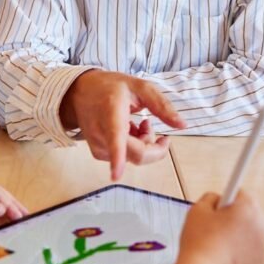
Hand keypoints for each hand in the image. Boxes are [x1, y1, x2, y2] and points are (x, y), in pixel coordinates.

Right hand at [60, 69, 185, 180]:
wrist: (80, 92)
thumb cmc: (110, 87)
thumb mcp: (139, 87)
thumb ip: (162, 105)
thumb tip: (183, 126)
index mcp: (111, 113)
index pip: (115, 139)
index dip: (117, 159)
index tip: (116, 176)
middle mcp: (101, 133)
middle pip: (136, 154)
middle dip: (153, 143)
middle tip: (149, 123)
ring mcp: (98, 146)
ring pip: (133, 157)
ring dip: (142, 142)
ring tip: (135, 122)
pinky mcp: (98, 154)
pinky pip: (125, 158)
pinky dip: (132, 146)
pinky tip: (126, 130)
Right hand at [172, 192, 263, 263]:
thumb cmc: (201, 245)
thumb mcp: (197, 210)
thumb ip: (210, 198)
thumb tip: (217, 201)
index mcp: (248, 208)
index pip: (241, 194)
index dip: (226, 199)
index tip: (220, 206)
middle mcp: (262, 227)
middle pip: (249, 215)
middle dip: (235, 218)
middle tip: (215, 227)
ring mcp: (263, 250)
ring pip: (251, 236)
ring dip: (239, 238)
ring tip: (217, 247)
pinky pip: (251, 256)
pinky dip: (240, 257)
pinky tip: (223, 260)